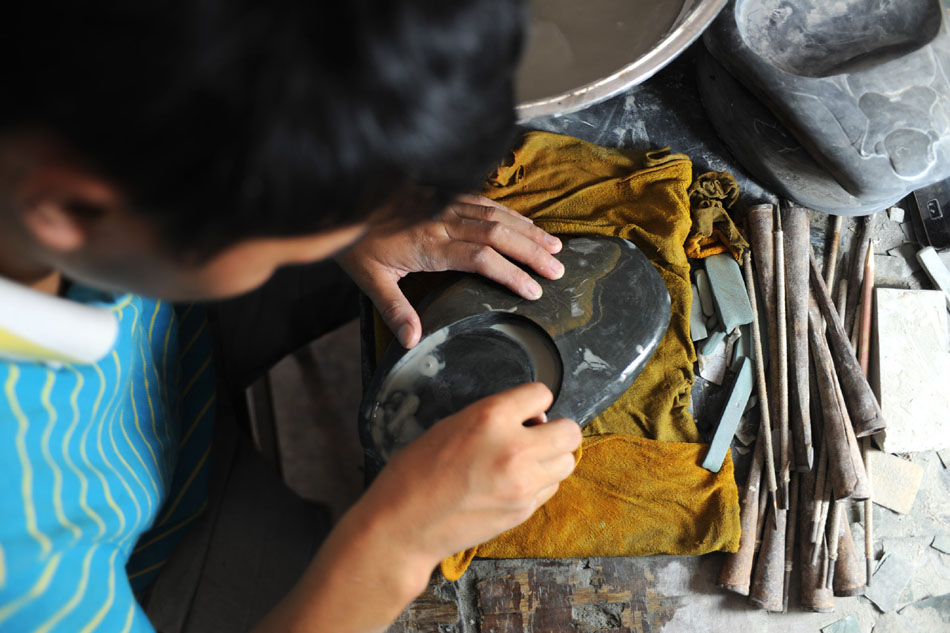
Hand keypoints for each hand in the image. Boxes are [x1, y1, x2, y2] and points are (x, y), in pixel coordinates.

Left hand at [337, 194, 562, 347]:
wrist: (342, 202)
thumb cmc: (356, 245)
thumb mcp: (371, 281)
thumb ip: (395, 310)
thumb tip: (414, 341)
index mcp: (430, 246)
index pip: (481, 259)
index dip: (511, 273)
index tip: (534, 290)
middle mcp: (444, 222)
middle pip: (498, 234)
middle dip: (532, 251)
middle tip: (559, 268)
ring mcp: (446, 206)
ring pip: (496, 216)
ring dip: (527, 230)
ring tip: (554, 246)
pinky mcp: (444, 196)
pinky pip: (484, 202)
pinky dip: (510, 213)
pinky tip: (526, 223)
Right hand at [364, 383, 581, 561]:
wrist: (404, 523)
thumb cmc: (416, 471)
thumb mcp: (451, 425)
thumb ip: (493, 418)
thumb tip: (526, 420)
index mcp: (490, 417)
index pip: (541, 394)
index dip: (533, 402)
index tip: (526, 411)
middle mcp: (514, 448)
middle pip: (570, 431)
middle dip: (555, 430)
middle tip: (535, 436)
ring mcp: (522, 483)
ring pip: (567, 461)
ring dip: (552, 458)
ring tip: (526, 461)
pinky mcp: (523, 510)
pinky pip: (551, 488)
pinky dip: (540, 483)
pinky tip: (514, 484)